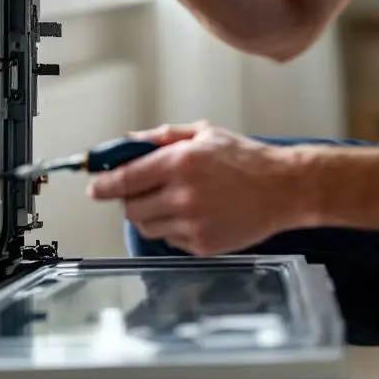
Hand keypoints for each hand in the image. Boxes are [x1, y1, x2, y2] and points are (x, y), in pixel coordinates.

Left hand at [87, 121, 302, 254]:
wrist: (283, 189)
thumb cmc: (246, 159)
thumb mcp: (204, 134)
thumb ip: (163, 137)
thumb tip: (129, 142)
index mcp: (180, 162)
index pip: (125, 179)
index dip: (104, 185)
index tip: (95, 186)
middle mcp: (182, 194)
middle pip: (131, 208)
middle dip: (129, 199)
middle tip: (142, 191)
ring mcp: (192, 223)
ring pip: (148, 226)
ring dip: (150, 214)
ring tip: (173, 200)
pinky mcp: (202, 245)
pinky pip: (171, 240)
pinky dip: (174, 229)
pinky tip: (195, 214)